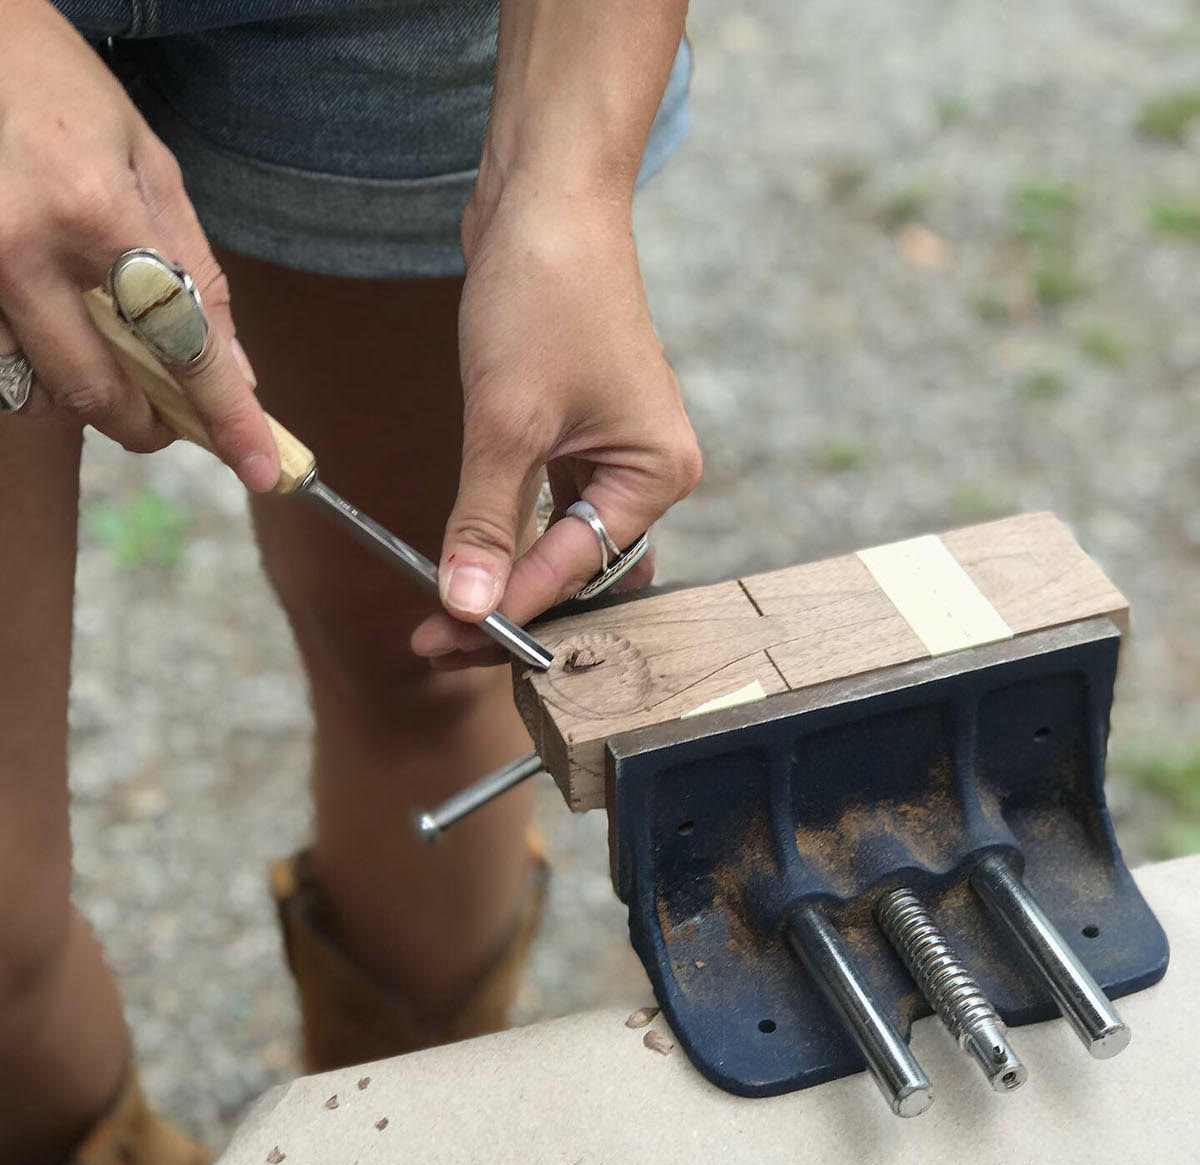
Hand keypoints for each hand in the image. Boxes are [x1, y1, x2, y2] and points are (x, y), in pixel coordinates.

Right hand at [0, 0, 277, 488]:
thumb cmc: (64, 93)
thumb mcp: (152, 164)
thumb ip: (197, 272)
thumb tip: (236, 372)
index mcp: (95, 209)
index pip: (180, 342)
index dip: (226, 416)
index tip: (260, 468)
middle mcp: (22, 248)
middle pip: (97, 393)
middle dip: (146, 425)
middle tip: (169, 417)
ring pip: (39, 390)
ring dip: (84, 392)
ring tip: (102, 348)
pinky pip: (1, 365)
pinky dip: (36, 366)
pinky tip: (52, 323)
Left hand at [411, 184, 700, 666]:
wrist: (543, 195)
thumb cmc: (546, 293)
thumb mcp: (507, 421)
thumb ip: (486, 520)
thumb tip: (466, 607)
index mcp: (657, 474)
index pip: (579, 568)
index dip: (510, 608)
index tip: (446, 639)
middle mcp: (645, 472)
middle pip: (577, 572)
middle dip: (509, 607)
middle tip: (438, 642)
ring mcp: (612, 454)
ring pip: (557, 547)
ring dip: (503, 578)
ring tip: (441, 615)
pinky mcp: (575, 434)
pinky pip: (544, 509)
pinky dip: (505, 536)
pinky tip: (463, 560)